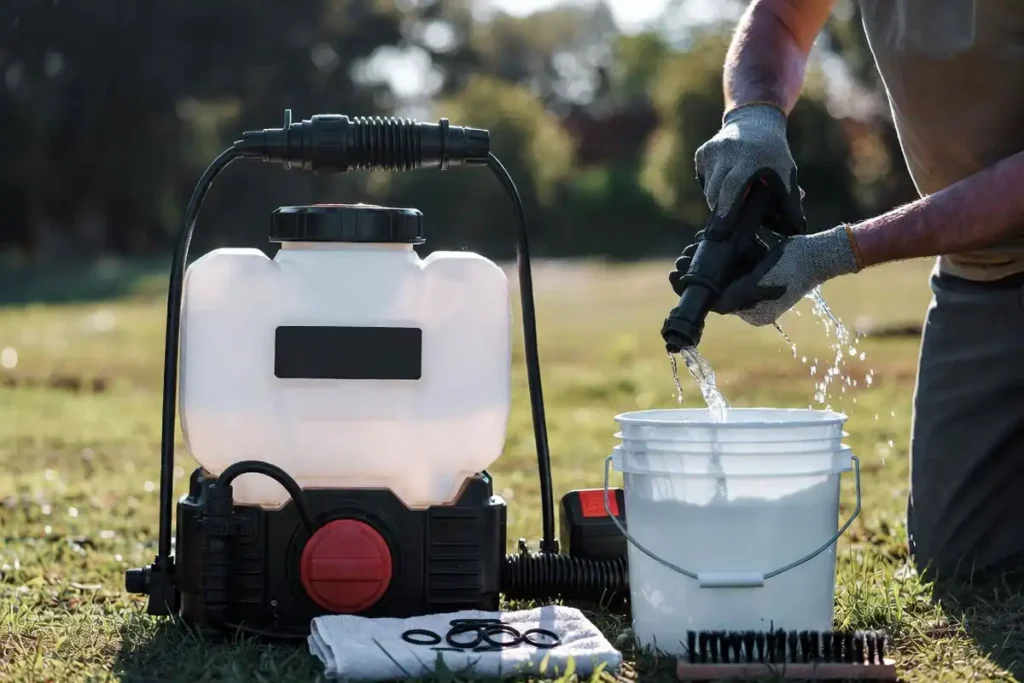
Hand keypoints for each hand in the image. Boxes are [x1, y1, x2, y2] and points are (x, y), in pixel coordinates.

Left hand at [671, 225, 861, 325]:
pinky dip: (720, 259)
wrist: (822, 251)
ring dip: (704, 264)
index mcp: (754, 313)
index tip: (676, 275)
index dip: (693, 289)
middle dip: (696, 274)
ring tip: (687, 252)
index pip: (715, 303)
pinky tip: (704, 245)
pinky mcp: (758, 276)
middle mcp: (752, 306)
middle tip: (678, 262)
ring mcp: (755, 291)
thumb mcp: (762, 278)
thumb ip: (737, 293)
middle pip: (715, 290)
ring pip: (721, 278)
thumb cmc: (795, 263)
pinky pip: (733, 270)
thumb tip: (712, 305)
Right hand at [695, 103, 805, 236]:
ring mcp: (713, 150)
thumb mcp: (787, 172)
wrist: (754, 120)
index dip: (726, 212)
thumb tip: (794, 229)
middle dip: (722, 211)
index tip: (722, 231)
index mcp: (750, 158)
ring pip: (709, 189)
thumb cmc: (774, 153)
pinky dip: (712, 187)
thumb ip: (790, 201)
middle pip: (716, 193)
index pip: (732, 188)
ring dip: (718, 199)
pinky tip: (726, 180)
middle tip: (730, 222)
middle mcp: (728, 152)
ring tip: (733, 197)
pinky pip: (704, 180)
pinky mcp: (703, 152)